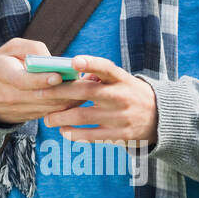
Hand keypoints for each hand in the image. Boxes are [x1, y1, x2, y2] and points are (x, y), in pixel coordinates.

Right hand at [0, 37, 84, 125]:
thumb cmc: (2, 64)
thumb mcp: (11, 48)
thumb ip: (32, 49)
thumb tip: (54, 60)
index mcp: (3, 74)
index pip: (22, 80)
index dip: (40, 79)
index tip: (58, 75)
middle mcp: (11, 95)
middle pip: (42, 96)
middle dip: (66, 89)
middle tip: (87, 81)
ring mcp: (21, 109)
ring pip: (51, 107)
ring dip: (72, 99)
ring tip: (91, 87)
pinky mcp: (30, 117)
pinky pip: (52, 113)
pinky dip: (69, 106)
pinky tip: (83, 97)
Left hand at [41, 55, 158, 145]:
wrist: (160, 118)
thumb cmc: (129, 93)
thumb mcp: (121, 80)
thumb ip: (98, 76)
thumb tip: (72, 74)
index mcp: (121, 78)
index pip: (106, 67)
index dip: (90, 63)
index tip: (73, 61)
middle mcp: (121, 96)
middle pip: (86, 92)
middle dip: (58, 93)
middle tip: (37, 94)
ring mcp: (121, 116)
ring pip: (84, 116)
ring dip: (61, 118)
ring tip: (47, 119)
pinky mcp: (121, 135)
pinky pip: (92, 135)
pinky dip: (74, 134)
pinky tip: (63, 132)